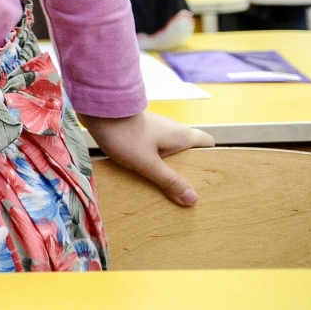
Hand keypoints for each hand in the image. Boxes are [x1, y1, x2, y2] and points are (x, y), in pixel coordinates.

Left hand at [80, 109, 213, 205]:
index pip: (208, 143)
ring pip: (171, 150)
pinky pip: (155, 148)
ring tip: (168, 189)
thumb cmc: (125, 135)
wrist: (98, 110)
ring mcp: (156, 129)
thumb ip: (169, 180)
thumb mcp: (148, 163)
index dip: (212, 159)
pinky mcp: (141, 130)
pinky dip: (155, 160)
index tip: (210, 179)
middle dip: (189, 169)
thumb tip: (194, 199)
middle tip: (187, 192)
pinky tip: (147, 175)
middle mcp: (173, 130)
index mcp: (182, 135)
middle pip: (189, 151)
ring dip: (170, 166)